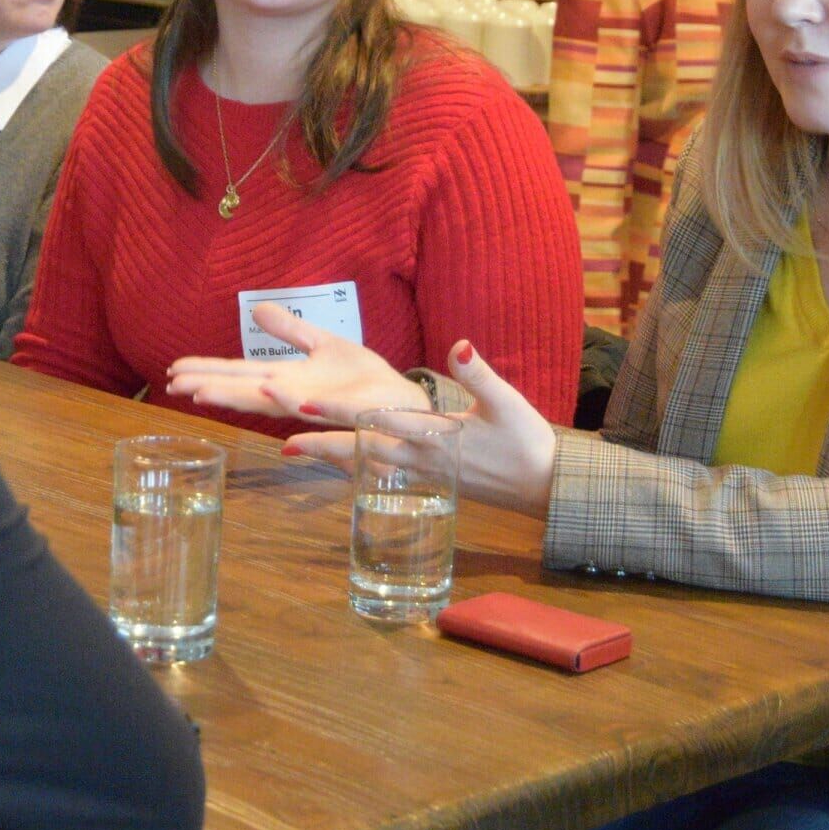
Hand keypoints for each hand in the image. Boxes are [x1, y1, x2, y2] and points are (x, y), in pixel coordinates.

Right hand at [166, 302, 430, 422]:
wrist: (405, 405)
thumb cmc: (367, 382)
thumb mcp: (324, 346)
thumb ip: (291, 330)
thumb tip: (256, 309)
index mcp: (291, 380)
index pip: (242, 375)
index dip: (209, 372)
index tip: (174, 371)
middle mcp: (298, 396)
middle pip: (246, 392)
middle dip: (211, 388)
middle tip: (174, 386)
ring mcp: (322, 407)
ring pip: (275, 405)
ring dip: (240, 400)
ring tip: (205, 395)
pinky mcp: (351, 413)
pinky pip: (323, 408)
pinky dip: (297, 401)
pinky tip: (275, 390)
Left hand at [284, 338, 558, 517]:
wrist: (543, 485)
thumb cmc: (527, 440)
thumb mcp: (507, 401)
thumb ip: (479, 374)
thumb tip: (460, 344)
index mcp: (437, 435)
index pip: (381, 420)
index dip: (341, 412)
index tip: (306, 406)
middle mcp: (423, 457)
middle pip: (363, 450)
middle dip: (324, 446)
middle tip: (285, 443)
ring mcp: (425, 473)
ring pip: (369, 465)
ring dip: (333, 459)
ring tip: (295, 451)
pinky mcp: (429, 480)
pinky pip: (384, 475)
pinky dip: (356, 469)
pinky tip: (337, 465)